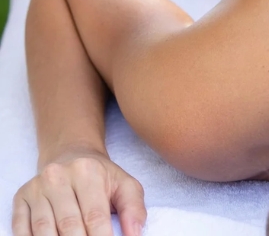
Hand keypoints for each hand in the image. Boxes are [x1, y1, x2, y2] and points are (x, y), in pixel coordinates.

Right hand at [12, 149, 145, 235]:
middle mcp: (58, 177)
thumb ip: (134, 209)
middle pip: (68, 225)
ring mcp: (37, 187)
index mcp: (87, 172)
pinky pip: (22, 227)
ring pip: (44, 229)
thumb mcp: (125, 185)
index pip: (95, 216)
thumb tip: (134, 235)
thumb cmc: (101, 177)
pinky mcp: (21, 196)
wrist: (71, 155)